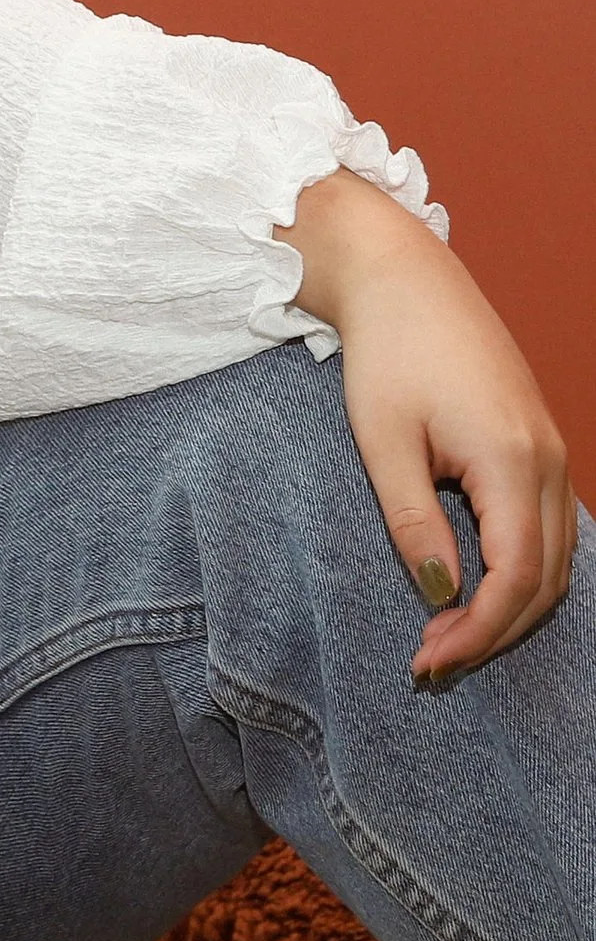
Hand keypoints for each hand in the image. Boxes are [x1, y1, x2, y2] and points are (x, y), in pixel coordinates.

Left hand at [288, 169, 575, 679]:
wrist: (402, 277)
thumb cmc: (387, 352)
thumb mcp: (384, 443)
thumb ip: (414, 524)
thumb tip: (441, 597)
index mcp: (513, 460)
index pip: (517, 577)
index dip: (478, 632)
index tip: (427, 661)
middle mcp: (548, 460)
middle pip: (547, 579)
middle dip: (494, 632)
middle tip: (430, 664)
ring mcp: (551, 451)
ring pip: (556, 558)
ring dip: (510, 605)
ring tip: (447, 636)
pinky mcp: (537, 444)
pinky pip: (548, 527)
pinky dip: (521, 570)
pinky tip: (476, 587)